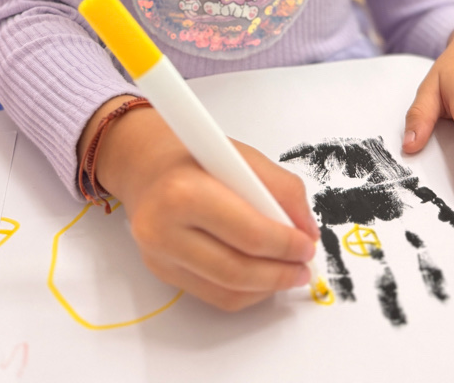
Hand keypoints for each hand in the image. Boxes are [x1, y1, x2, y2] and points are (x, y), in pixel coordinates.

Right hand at [79, 98, 318, 310]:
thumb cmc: (196, 156)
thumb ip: (281, 189)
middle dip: (280, 272)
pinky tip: (263, 279)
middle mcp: (164, 229)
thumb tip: (307, 230)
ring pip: (227, 290)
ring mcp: (159, 256)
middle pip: (236, 269)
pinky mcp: (162, 273)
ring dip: (267, 287)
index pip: (247, 232)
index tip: (307, 244)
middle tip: (304, 266)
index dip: (285, 244)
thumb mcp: (242, 156)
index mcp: (184, 191)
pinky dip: (247, 293)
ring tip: (290, 274)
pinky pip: (214, 296)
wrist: (146, 165)